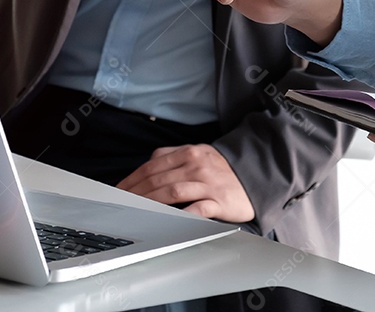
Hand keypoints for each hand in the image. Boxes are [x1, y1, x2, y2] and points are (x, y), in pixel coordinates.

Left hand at [117, 144, 254, 222]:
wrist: (256, 177)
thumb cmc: (222, 169)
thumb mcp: (198, 153)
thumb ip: (174, 155)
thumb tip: (149, 162)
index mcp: (188, 153)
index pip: (152, 166)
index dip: (132, 179)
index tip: (119, 191)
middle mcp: (196, 166)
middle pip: (158, 180)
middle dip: (135, 193)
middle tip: (121, 204)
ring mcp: (207, 183)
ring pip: (172, 192)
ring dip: (150, 202)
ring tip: (135, 211)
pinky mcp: (219, 201)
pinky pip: (196, 209)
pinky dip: (180, 215)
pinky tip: (166, 221)